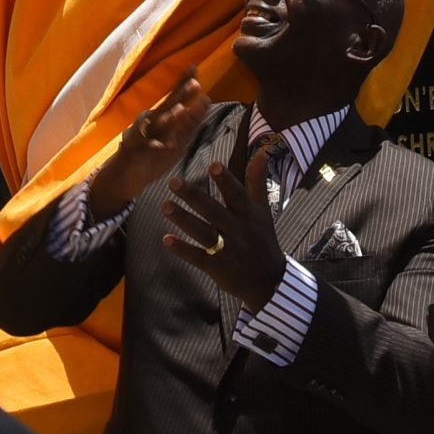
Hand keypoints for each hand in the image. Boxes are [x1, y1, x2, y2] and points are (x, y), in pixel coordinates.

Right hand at [90, 73, 211, 218]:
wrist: (123, 178)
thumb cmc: (151, 155)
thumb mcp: (176, 139)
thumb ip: (191, 121)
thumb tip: (207, 98)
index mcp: (161, 118)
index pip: (174, 97)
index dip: (183, 83)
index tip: (194, 67)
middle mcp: (150, 123)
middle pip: (166, 106)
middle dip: (180, 95)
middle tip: (195, 83)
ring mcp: (140, 136)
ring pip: (154, 125)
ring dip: (167, 118)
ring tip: (180, 110)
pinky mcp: (133, 152)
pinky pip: (144, 147)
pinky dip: (152, 145)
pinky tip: (162, 145)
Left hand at [159, 146, 285, 308]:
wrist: (269, 282)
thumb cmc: (263, 239)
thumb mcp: (263, 210)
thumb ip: (257, 181)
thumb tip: (262, 151)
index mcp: (248, 214)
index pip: (237, 194)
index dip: (226, 180)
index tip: (213, 165)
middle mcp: (237, 230)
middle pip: (213, 211)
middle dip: (193, 196)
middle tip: (173, 181)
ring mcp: (227, 250)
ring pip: (203, 233)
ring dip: (184, 219)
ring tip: (164, 206)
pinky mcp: (216, 268)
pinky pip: (198, 257)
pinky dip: (182, 249)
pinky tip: (166, 239)